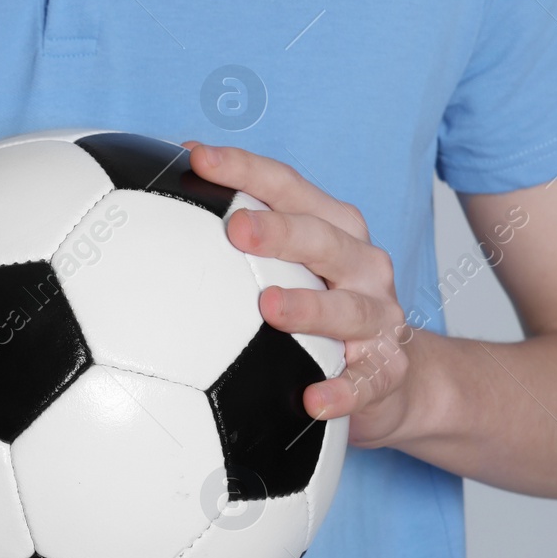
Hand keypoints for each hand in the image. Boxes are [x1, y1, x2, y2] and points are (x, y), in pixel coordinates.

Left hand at [186, 143, 428, 448]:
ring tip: (268, 308)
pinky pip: (365, 382)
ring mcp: (379, 318)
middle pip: (323, 238)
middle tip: (236, 228)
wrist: (394, 377)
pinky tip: (312, 400)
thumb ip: (241, 236)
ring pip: (349, 308)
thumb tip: (162, 189)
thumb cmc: (327, 308)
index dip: (245, 169)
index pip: (289, 187)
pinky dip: (342, 390)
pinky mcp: (387, 371)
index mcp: (334, 229)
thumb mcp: (295, 266)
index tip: (197, 157)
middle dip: (281, 230)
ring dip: (310, 307)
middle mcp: (362, 265)